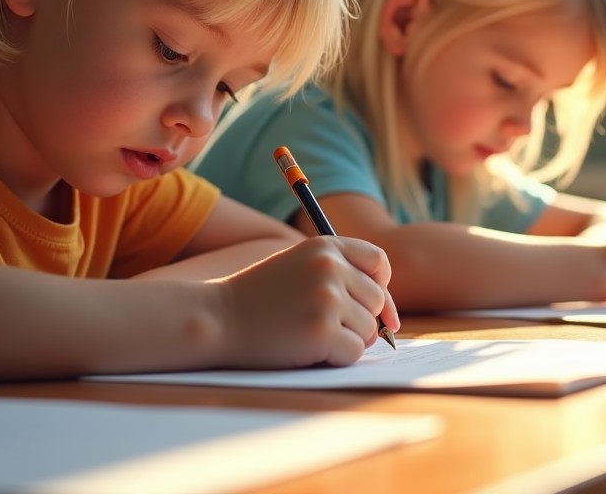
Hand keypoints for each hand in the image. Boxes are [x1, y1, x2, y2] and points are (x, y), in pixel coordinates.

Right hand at [213, 235, 398, 367]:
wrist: (216, 318)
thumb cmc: (260, 298)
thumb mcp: (298, 267)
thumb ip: (339, 276)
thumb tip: (389, 319)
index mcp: (325, 246)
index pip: (378, 262)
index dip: (379, 285)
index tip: (369, 304)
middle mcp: (330, 267)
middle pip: (378, 300)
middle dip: (360, 319)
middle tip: (325, 325)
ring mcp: (326, 299)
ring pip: (368, 330)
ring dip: (346, 340)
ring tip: (309, 335)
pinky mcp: (321, 331)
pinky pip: (354, 352)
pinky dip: (336, 358)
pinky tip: (308, 350)